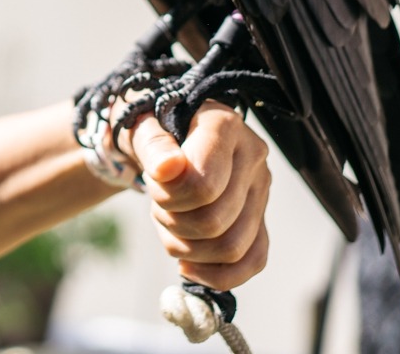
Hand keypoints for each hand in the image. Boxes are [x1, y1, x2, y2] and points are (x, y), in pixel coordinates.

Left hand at [125, 103, 270, 290]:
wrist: (163, 134)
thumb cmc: (150, 128)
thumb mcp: (139, 126)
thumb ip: (152, 146)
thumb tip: (168, 169)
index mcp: (224, 125)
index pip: (203, 186)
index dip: (168, 198)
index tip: (151, 180)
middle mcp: (252, 156)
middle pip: (215, 221)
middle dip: (172, 222)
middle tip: (157, 203)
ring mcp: (260, 188)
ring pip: (232, 247)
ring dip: (187, 247)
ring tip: (169, 222)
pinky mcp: (260, 215)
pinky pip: (253, 260)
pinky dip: (217, 274)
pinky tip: (188, 265)